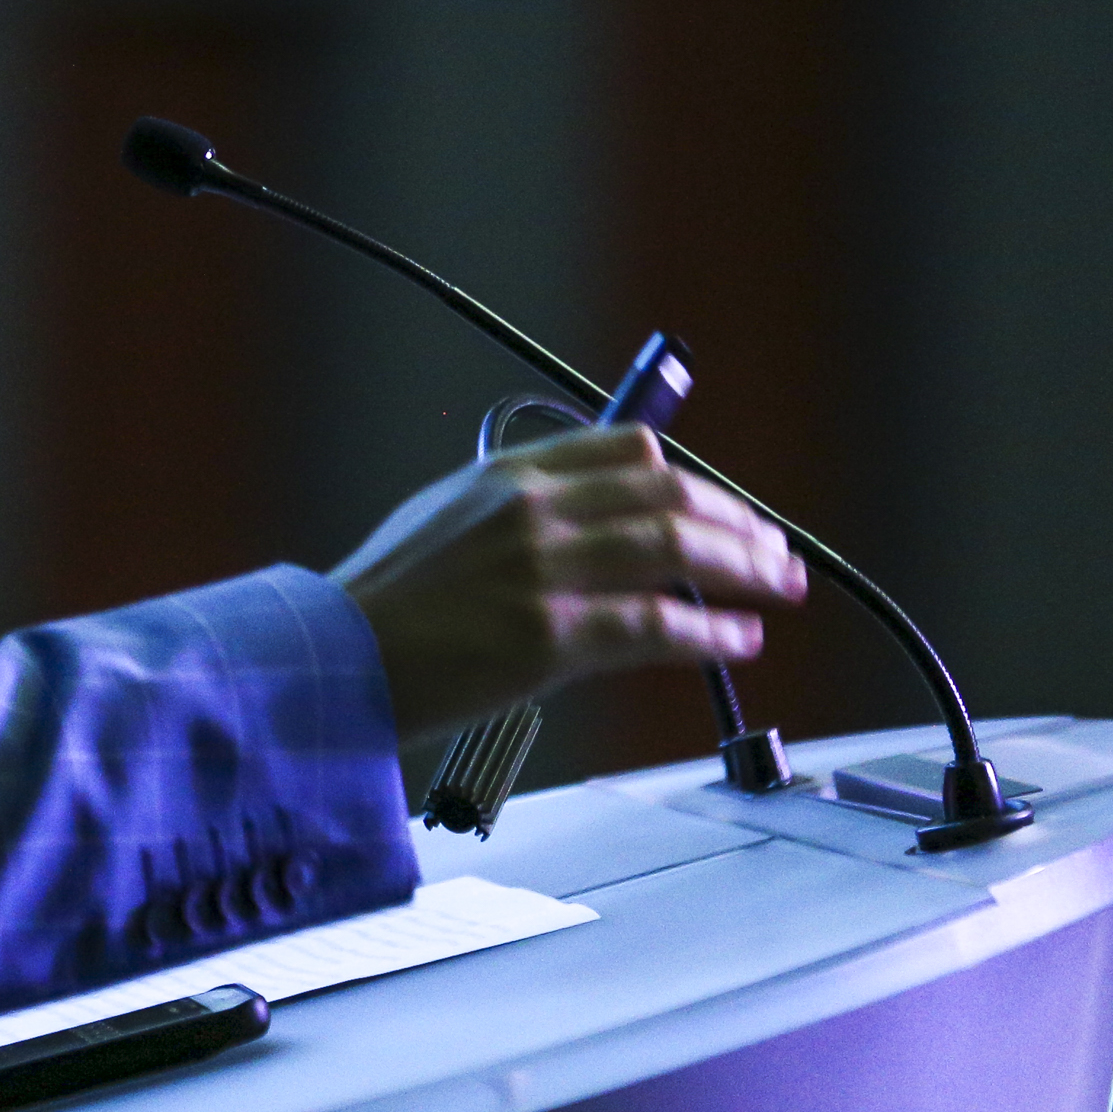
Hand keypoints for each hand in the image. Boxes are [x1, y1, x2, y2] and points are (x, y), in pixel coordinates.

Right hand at [330, 426, 806, 742]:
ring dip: (744, 569)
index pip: (628, 451)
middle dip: (738, 524)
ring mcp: (544, 570)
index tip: (727, 510)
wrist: (333, 660)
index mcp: (509, 475)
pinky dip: (710, 632)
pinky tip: (739, 640)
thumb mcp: (446, 522)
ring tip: (779, 590)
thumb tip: (588, 527)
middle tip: (777, 555)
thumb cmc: (385, 606)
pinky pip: (656, 625)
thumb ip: (517, 513)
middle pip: (668, 493)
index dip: (694, 482)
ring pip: (674, 549)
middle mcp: (533, 509)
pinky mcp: (549, 635)